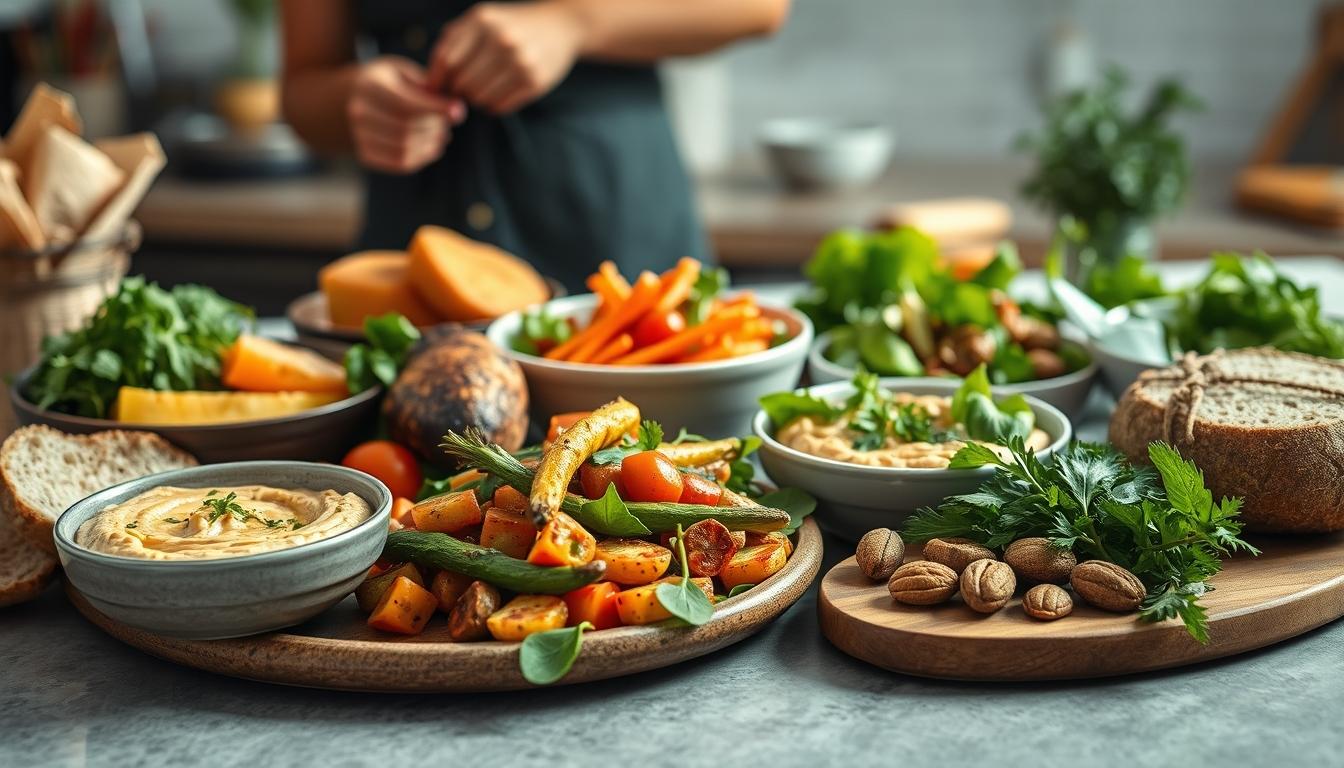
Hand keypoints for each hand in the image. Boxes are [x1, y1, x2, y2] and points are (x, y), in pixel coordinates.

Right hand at [347, 56, 465, 173]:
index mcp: (369, 85)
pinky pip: (399, 163)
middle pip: (407, 128)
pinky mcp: (365, 154)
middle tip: (448, 124)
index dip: (435, 110)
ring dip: (431, 145)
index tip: (459, 111)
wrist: (349, 98)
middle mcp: (359, 111)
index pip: (406, 104)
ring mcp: (358, 135)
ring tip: (442, 136)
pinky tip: (431, 147)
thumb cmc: (387, 82)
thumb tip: (454, 109)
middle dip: (435, 128)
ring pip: (404, 149)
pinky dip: (421, 158)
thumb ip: (427, 86)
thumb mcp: (404, 72)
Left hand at [428, 1, 585, 114]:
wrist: (560, 26)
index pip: (446, 61)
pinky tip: (500, 90)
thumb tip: (428, 85)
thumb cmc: (509, 26)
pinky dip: (494, 104)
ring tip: (484, 86)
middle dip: (458, 90)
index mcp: (483, 21)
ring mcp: (521, 62)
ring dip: (476, 98)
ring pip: (479, 99)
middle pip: (462, 83)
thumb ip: (451, 44)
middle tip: (465, 86)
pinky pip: (499, 107)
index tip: (436, 89)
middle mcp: (502, 40)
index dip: (437, 80)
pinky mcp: (535, 82)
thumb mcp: (480, 21)